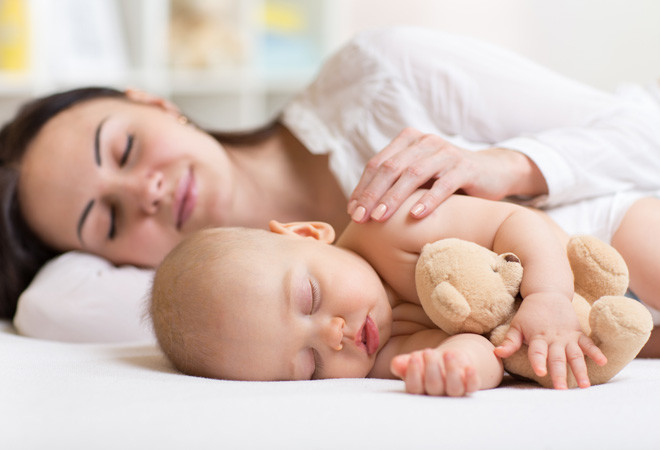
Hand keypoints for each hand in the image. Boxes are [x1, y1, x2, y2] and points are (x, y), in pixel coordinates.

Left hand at [347, 127, 545, 222]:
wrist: (492, 172)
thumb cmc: (446, 179)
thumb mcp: (418, 177)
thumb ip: (394, 183)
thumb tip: (358, 208)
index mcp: (409, 140)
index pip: (378, 163)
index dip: (362, 187)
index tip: (351, 211)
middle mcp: (425, 142)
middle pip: (391, 168)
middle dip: (372, 194)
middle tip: (359, 218)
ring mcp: (446, 153)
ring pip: (413, 174)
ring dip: (393, 198)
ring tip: (380, 218)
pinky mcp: (466, 168)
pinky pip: (443, 185)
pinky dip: (428, 201)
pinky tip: (414, 216)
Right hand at [390, 348, 479, 395]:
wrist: (451, 360)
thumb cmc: (428, 362)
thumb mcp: (415, 360)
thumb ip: (403, 363)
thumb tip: (396, 364)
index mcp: (421, 389)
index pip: (414, 388)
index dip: (414, 374)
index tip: (414, 357)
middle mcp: (438, 394)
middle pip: (434, 387)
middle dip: (431, 368)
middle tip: (428, 351)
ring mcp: (455, 391)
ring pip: (454, 388)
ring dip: (451, 371)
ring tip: (447, 353)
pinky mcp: (470, 385)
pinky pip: (473, 386)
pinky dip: (472, 378)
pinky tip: (469, 367)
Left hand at [494, 293, 606, 388]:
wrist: (547, 293)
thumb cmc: (529, 313)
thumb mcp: (516, 326)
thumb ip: (509, 342)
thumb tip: (496, 354)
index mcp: (537, 337)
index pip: (537, 352)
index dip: (539, 362)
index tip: (541, 373)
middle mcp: (553, 339)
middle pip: (557, 358)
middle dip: (560, 373)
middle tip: (562, 389)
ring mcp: (567, 336)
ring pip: (575, 355)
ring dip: (580, 370)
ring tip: (585, 385)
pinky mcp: (577, 333)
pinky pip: (588, 343)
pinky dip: (595, 352)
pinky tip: (603, 362)